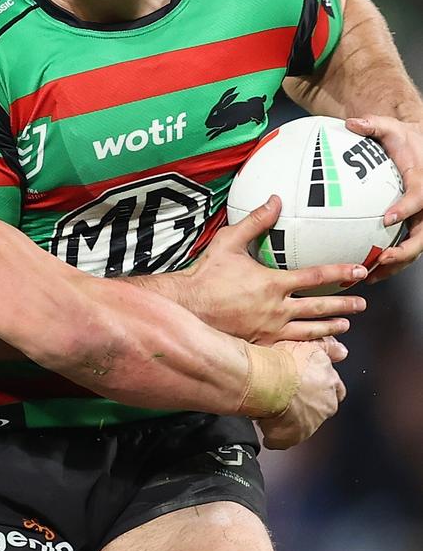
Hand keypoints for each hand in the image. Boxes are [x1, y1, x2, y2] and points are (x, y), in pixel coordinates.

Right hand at [183, 195, 366, 343]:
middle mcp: (276, 309)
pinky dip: (309, 348)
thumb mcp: (229, 241)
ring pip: (308, 331)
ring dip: (330, 328)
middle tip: (362, 303)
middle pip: (318, 307)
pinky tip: (317, 350)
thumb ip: (255, 221)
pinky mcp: (259, 344)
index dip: (339, 272)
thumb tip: (275, 200)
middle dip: (343, 305)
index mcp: (273, 283)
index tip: (359, 271)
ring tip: (345, 327)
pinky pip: (291, 348)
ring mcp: (269, 330)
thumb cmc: (207, 274)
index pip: (315, 277)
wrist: (188, 307)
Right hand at [259, 336, 346, 449]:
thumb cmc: (284, 361)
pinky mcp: (291, 437)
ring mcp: (310, 423)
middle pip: (323, 408)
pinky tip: (267, 427)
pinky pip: (283, 439)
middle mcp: (325, 405)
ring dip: (294, 419)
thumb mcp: (310, 345)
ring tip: (275, 409)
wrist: (267, 379)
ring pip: (304, 424)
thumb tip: (342, 351)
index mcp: (330, 383)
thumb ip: (328, 347)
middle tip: (293, 397)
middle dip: (311, 405)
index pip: (335, 389)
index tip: (311, 384)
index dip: (322, 387)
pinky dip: (277, 435)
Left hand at [346, 116, 422, 281]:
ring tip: (371, 275)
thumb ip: (373, 124)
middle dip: (406, 250)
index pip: (419, 198)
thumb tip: (351, 122)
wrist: (420, 147)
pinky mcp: (415, 226)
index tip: (387, 218)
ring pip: (416, 248)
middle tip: (382, 258)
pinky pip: (406, 248)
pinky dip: (391, 262)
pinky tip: (368, 272)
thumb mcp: (390, 127)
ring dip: (396, 264)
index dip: (406, 209)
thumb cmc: (404, 138)